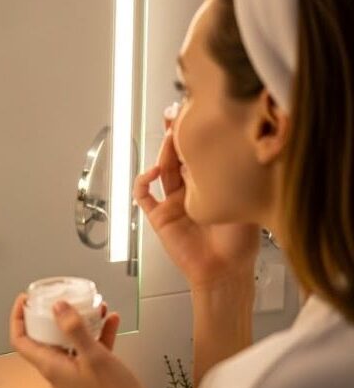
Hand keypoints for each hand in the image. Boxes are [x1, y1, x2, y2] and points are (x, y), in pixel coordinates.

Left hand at [9, 294, 142, 387]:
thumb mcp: (93, 356)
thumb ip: (74, 330)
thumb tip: (58, 306)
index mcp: (50, 366)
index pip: (21, 340)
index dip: (18, 318)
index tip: (25, 300)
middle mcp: (57, 369)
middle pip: (43, 337)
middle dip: (50, 315)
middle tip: (59, 297)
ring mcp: (74, 371)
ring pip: (69, 340)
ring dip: (78, 322)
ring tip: (90, 304)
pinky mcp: (91, 373)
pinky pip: (89, 348)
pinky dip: (97, 333)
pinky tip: (110, 319)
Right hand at [133, 117, 258, 290]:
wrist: (225, 271)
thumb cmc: (239, 243)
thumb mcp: (245, 200)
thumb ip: (237, 176)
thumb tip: (239, 148)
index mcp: (211, 186)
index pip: (198, 155)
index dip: (194, 136)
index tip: (194, 116)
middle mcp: (190, 192)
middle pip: (177, 158)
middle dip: (174, 137)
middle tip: (174, 117)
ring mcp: (173, 203)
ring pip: (162, 171)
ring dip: (163, 154)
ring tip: (168, 139)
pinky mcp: (159, 217)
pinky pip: (143, 196)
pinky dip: (143, 182)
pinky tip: (152, 173)